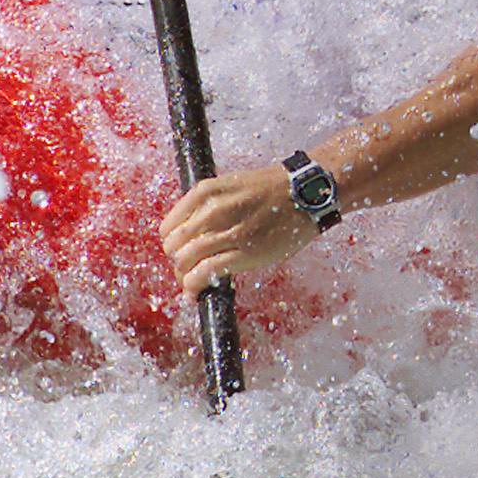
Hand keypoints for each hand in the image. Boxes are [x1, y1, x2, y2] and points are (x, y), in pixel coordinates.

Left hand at [161, 164, 319, 299]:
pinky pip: (206, 272)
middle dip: (177, 261)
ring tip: (191, 282)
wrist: (308, 192)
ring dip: (183, 275)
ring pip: (186, 260)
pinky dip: (193, 285)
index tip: (180, 251)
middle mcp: (213, 210)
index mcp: (207, 192)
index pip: (169, 227)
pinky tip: (194, 291)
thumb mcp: (232, 186)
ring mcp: (229, 231)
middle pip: (174, 245)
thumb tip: (190, 235)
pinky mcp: (245, 252)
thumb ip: (208, 206)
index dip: (171, 243)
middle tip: (187, 268)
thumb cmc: (273, 190)